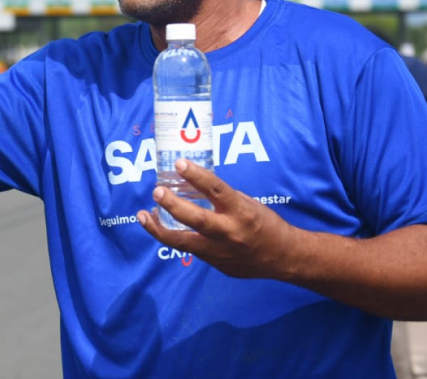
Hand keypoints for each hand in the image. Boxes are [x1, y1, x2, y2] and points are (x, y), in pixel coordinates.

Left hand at [137, 159, 299, 280]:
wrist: (283, 258)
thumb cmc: (265, 224)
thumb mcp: (248, 203)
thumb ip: (222, 198)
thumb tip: (193, 184)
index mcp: (241, 211)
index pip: (216, 189)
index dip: (197, 175)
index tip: (179, 163)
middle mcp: (229, 232)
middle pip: (196, 219)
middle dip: (172, 205)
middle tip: (156, 191)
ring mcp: (220, 251)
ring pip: (182, 242)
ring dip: (158, 228)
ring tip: (142, 214)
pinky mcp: (215, 264)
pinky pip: (189, 249)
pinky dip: (173, 237)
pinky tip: (159, 226)